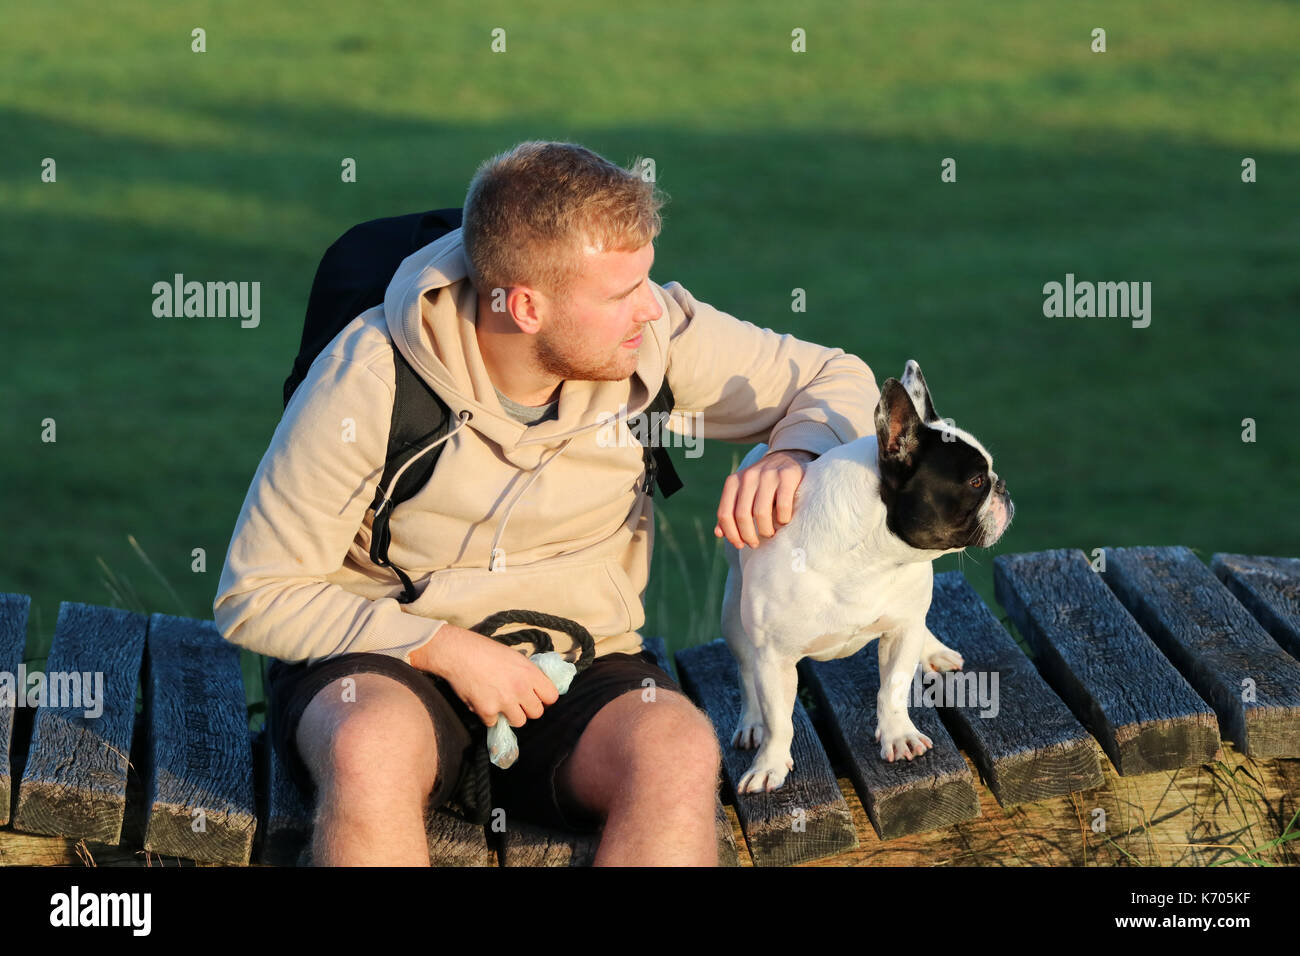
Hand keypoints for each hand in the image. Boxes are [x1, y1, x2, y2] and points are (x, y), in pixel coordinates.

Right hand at [410, 624, 559, 727]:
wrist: (458, 652)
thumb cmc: (485, 650)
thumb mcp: (514, 657)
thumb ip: (527, 673)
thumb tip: (535, 688)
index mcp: (530, 673)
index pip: (552, 696)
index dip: (544, 699)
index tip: (536, 698)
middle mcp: (521, 689)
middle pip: (537, 712)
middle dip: (527, 708)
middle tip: (516, 702)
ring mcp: (505, 701)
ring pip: (519, 721)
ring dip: (510, 715)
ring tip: (500, 704)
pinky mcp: (487, 711)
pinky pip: (494, 722)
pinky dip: (488, 716)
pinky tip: (482, 702)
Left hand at [714, 449, 815, 548]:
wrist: (787, 457)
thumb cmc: (762, 484)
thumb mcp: (743, 493)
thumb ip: (731, 511)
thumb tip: (718, 533)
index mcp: (733, 481)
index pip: (725, 514)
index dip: (731, 534)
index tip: (740, 545)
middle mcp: (748, 476)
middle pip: (742, 516)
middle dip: (749, 536)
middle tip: (756, 543)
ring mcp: (768, 475)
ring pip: (761, 513)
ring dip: (766, 530)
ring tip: (770, 534)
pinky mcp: (787, 476)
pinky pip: (782, 506)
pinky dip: (783, 519)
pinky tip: (783, 521)